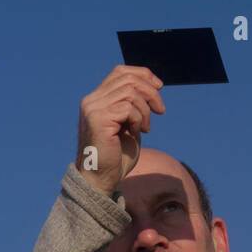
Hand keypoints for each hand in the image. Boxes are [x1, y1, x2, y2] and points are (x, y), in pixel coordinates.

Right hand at [75, 66, 164, 194]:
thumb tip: (152, 83)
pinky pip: (129, 109)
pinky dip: (139, 120)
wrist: (101, 179)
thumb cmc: (115, 156)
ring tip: (146, 128)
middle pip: (128, 79)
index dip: (143, 74)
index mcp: (95, 100)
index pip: (120, 72)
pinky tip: (137, 133)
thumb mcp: (127, 123)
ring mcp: (93, 109)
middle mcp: (90, 101)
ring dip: (145, 110)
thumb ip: (132, 103)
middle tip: (160, 111)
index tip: (159, 87)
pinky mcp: (98, 119)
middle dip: (151, 92)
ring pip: (130, 92)